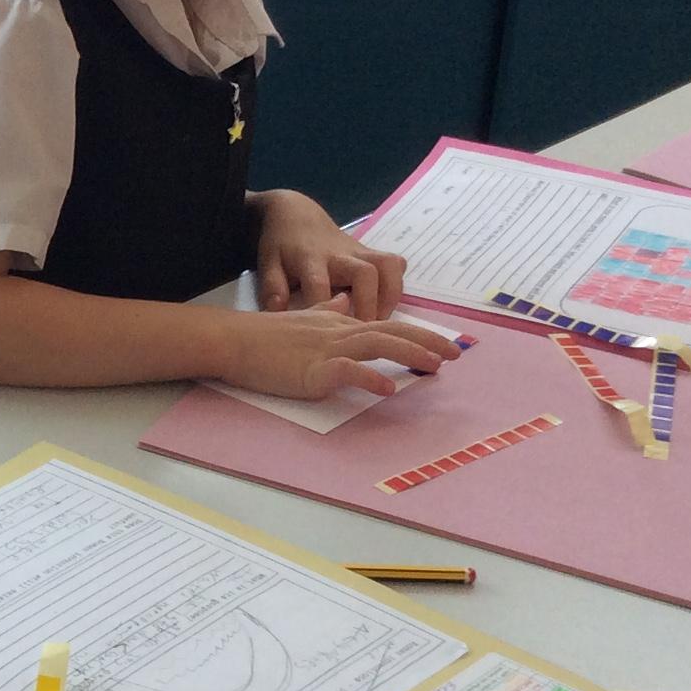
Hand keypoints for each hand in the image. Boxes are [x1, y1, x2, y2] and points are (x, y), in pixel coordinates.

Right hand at [222, 308, 461, 401]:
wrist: (233, 340)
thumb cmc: (263, 335)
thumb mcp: (301, 317)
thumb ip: (326, 311)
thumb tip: (341, 300)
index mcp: (339, 324)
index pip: (387, 324)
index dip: (419, 333)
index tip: (444, 344)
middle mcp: (338, 333)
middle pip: (391, 331)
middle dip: (428, 341)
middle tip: (457, 354)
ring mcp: (326, 350)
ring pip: (377, 344)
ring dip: (410, 354)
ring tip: (435, 367)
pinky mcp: (311, 369)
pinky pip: (346, 371)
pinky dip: (369, 378)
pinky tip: (388, 389)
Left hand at [255, 191, 406, 320]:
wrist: (297, 216)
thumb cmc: (282, 246)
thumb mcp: (268, 264)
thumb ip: (273, 288)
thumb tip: (278, 311)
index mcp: (310, 259)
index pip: (319, 283)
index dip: (324, 308)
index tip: (325, 331)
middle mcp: (339, 254)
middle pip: (365, 273)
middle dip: (368, 303)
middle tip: (362, 331)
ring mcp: (359, 252)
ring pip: (388, 266)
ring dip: (389, 295)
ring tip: (379, 321)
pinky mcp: (371, 253)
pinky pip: (394, 264)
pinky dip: (396, 285)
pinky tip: (385, 305)